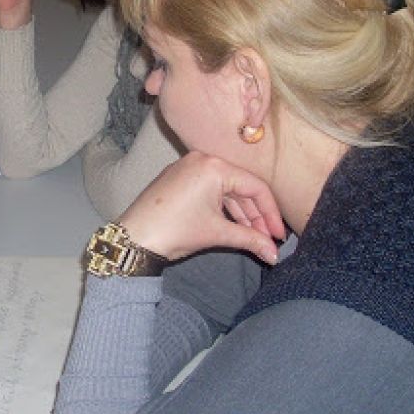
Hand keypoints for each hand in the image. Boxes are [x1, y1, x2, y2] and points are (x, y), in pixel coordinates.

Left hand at [119, 152, 285, 264]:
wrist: (134, 238)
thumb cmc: (174, 231)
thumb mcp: (217, 233)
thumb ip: (251, 240)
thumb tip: (274, 254)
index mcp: (214, 166)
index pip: (256, 186)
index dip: (271, 213)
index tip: (279, 235)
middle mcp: (202, 159)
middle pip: (241, 187)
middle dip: (257, 216)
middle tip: (269, 240)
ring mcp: (188, 168)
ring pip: (226, 190)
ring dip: (241, 214)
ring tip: (255, 238)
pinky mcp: (179, 179)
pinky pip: (210, 190)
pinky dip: (223, 209)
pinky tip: (234, 226)